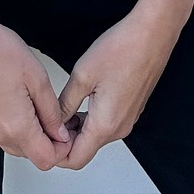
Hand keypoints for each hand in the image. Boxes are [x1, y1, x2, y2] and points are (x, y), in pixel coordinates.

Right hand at [0, 10, 72, 170]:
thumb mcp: (38, 78)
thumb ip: (52, 112)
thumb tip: (60, 133)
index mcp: (16, 127)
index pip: (46, 160)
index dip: (62, 148)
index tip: (68, 130)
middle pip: (30, 153)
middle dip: (47, 140)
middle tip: (56, 113)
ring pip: (14, 143)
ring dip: (29, 131)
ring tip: (35, 100)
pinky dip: (12, 122)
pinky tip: (15, 95)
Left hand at [53, 8, 181, 169]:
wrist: (152, 34)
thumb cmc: (123, 50)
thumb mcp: (82, 76)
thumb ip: (64, 104)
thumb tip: (53, 122)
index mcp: (105, 125)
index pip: (75, 159)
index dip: (54, 153)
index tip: (41, 137)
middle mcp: (119, 128)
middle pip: (84, 150)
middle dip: (63, 140)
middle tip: (45, 120)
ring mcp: (127, 119)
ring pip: (94, 136)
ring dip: (75, 128)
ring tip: (60, 106)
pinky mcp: (130, 109)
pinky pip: (105, 124)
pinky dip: (88, 119)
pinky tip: (79, 99)